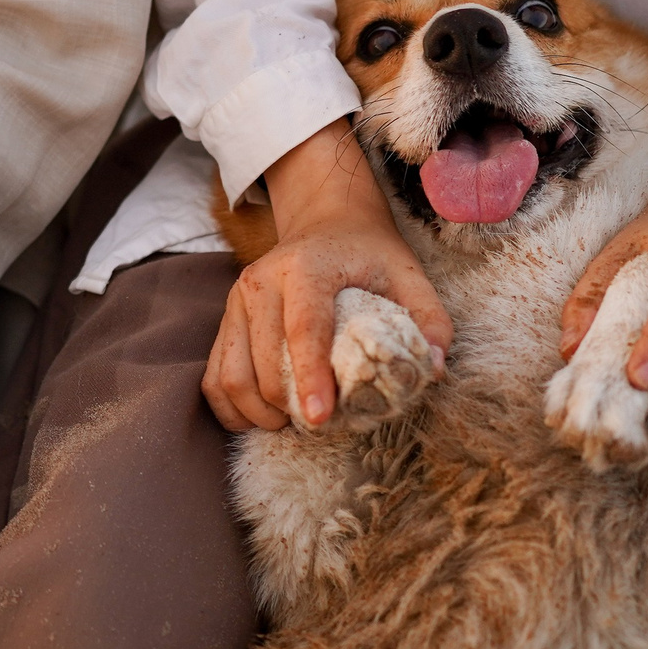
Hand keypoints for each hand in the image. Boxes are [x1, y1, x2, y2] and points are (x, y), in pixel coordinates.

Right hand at [205, 118, 452, 433]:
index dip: (310, 376)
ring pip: (231, 374)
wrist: (325, 221)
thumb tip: (434, 371)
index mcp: (306, 266)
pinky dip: (230, 406)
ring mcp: (236, 300)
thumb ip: (429, 319)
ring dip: (257, 412)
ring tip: (291, 424)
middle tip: (321, 427)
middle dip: (288, 405)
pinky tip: (258, 419)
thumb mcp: (408, 274)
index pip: (303, 327)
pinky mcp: (225, 318)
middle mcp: (261, 281)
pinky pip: (213, 374)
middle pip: (264, 360)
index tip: (319, 418)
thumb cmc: (368, 253)